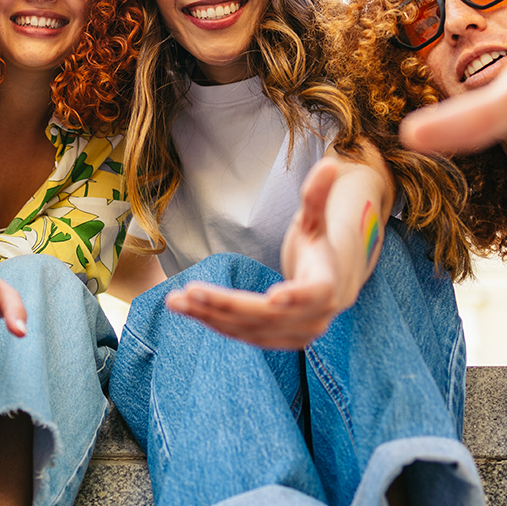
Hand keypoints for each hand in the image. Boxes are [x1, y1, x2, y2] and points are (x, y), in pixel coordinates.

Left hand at [167, 158, 370, 348]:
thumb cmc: (318, 247)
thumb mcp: (315, 221)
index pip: (314, 294)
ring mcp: (292, 336)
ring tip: (175, 301)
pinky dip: (212, 322)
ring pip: (247, 329)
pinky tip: (186, 308)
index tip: (273, 296)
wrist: (329, 285)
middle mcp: (313, 319)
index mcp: (326, 286)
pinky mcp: (272, 342)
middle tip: (191, 290)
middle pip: (267, 315)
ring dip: (209, 315)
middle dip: (227, 304)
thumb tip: (331, 163)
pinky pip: (239, 334)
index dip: (296, 296)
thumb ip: (317, 196)